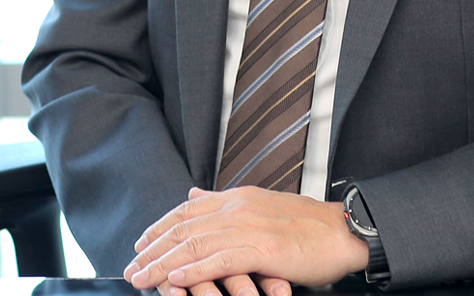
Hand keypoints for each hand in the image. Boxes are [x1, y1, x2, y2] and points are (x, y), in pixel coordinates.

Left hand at [124, 185, 369, 295]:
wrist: (342, 230)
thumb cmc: (304, 225)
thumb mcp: (260, 205)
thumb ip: (224, 201)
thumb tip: (193, 192)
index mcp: (238, 196)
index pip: (188, 209)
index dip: (161, 227)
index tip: (140, 244)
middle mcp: (239, 207)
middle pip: (186, 228)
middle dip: (154, 249)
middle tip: (131, 269)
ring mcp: (250, 226)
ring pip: (196, 245)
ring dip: (164, 264)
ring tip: (142, 279)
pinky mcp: (263, 249)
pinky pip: (220, 260)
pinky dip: (194, 271)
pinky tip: (175, 281)